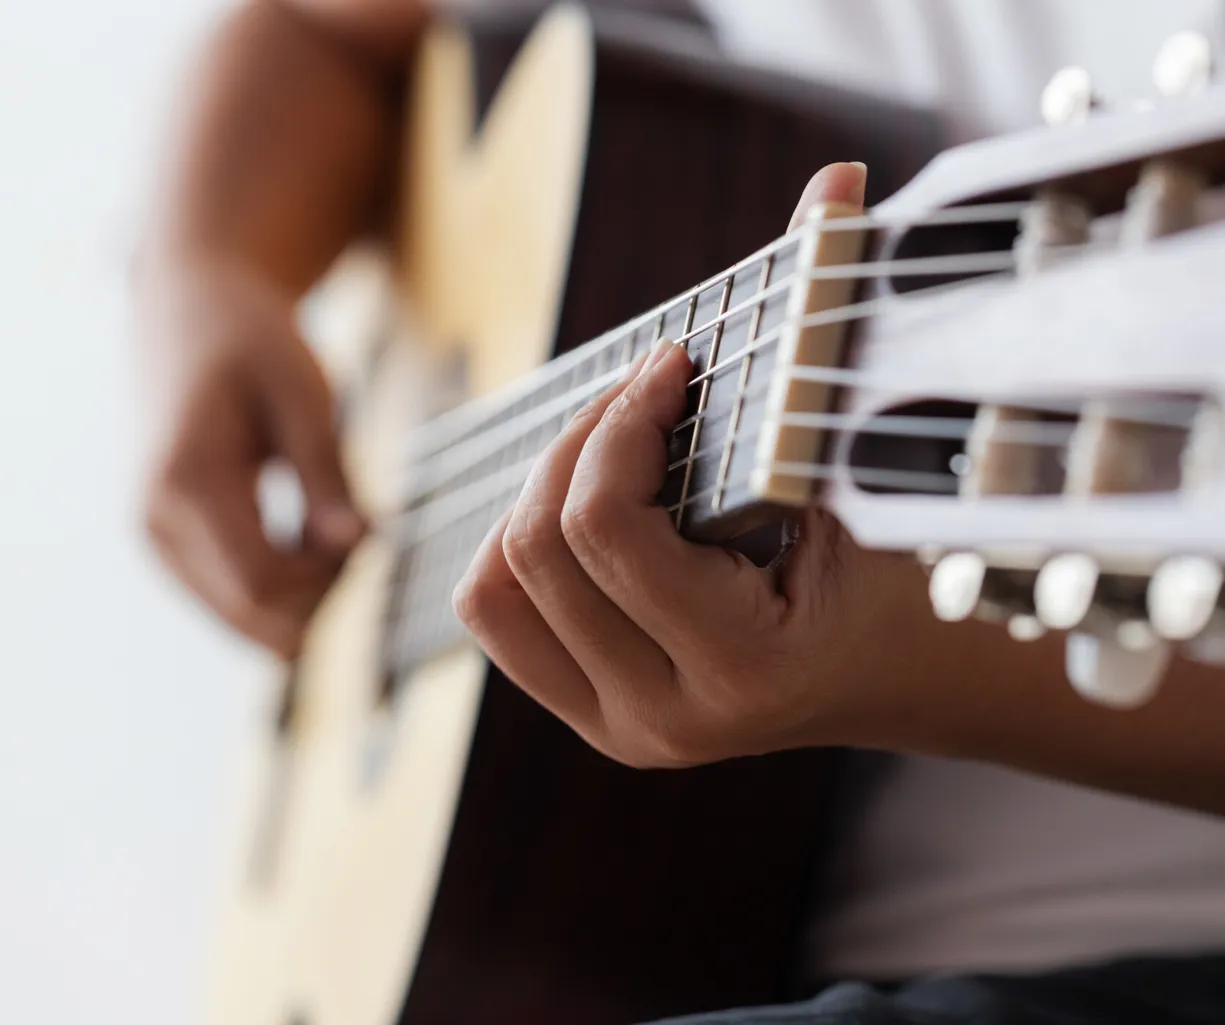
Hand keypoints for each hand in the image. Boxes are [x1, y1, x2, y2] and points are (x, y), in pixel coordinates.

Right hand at [137, 260, 365, 657]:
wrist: (191, 311)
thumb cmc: (253, 343)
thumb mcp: (304, 396)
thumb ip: (327, 476)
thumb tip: (358, 546)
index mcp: (187, 483)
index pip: (262, 585)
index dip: (330, 578)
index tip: (369, 531)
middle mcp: (157, 524)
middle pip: (253, 615)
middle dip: (320, 589)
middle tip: (358, 525)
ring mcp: (156, 541)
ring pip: (244, 618)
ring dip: (302, 588)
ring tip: (331, 521)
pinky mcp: (170, 546)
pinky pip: (234, 599)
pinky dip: (282, 579)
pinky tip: (306, 531)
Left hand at [454, 163, 945, 766]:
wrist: (920, 676)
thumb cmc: (911, 567)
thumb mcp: (871, 464)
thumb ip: (838, 331)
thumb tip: (831, 183)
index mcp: (742, 669)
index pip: (604, 529)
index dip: (623, 417)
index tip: (675, 363)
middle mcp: (665, 720)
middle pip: (533, 551)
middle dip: (578, 443)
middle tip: (642, 393)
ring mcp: (622, 728)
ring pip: (494, 591)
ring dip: (538, 495)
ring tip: (613, 451)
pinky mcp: (597, 715)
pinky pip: (501, 616)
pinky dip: (522, 546)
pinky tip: (590, 506)